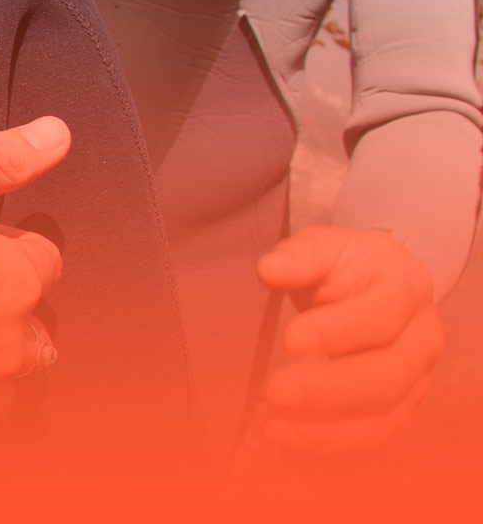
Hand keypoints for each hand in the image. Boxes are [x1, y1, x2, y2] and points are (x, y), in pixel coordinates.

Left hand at [252, 226, 443, 453]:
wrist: (375, 284)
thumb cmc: (345, 266)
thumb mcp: (322, 247)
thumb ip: (298, 258)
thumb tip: (268, 270)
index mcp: (407, 288)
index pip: (382, 316)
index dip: (338, 332)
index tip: (290, 340)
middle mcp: (423, 337)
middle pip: (388, 375)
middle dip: (328, 388)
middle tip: (274, 391)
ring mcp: (419, 377)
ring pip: (385, 415)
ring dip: (328, 428)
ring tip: (274, 427)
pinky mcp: (404, 407)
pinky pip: (375, 436)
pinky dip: (333, 444)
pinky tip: (290, 440)